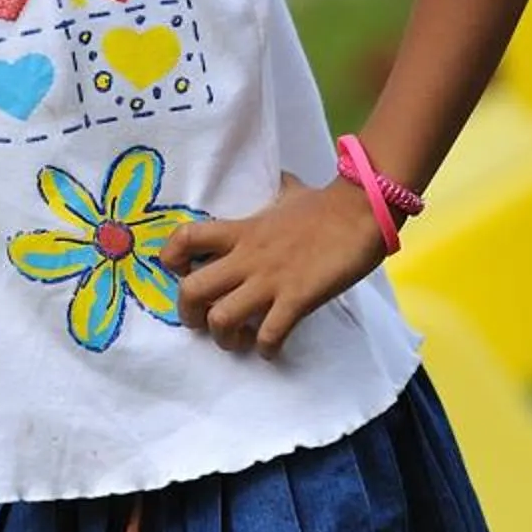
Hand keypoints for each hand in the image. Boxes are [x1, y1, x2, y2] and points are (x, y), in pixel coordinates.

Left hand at [163, 175, 383, 354]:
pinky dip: (267, 349)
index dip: (171, 258)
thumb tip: (281, 182)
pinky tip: (272, 348)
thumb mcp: (288, 192)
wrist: (360, 210)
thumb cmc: (325, 203)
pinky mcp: (297, 299)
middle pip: (190, 290)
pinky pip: (270, 335)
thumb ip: (275, 193)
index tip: (181, 272)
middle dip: (189, 315)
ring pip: (221, 319)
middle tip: (204, 322)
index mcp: (240, 230)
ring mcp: (270, 280)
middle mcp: (246, 257)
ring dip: (224, 339)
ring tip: (239, 340)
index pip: (184, 238)